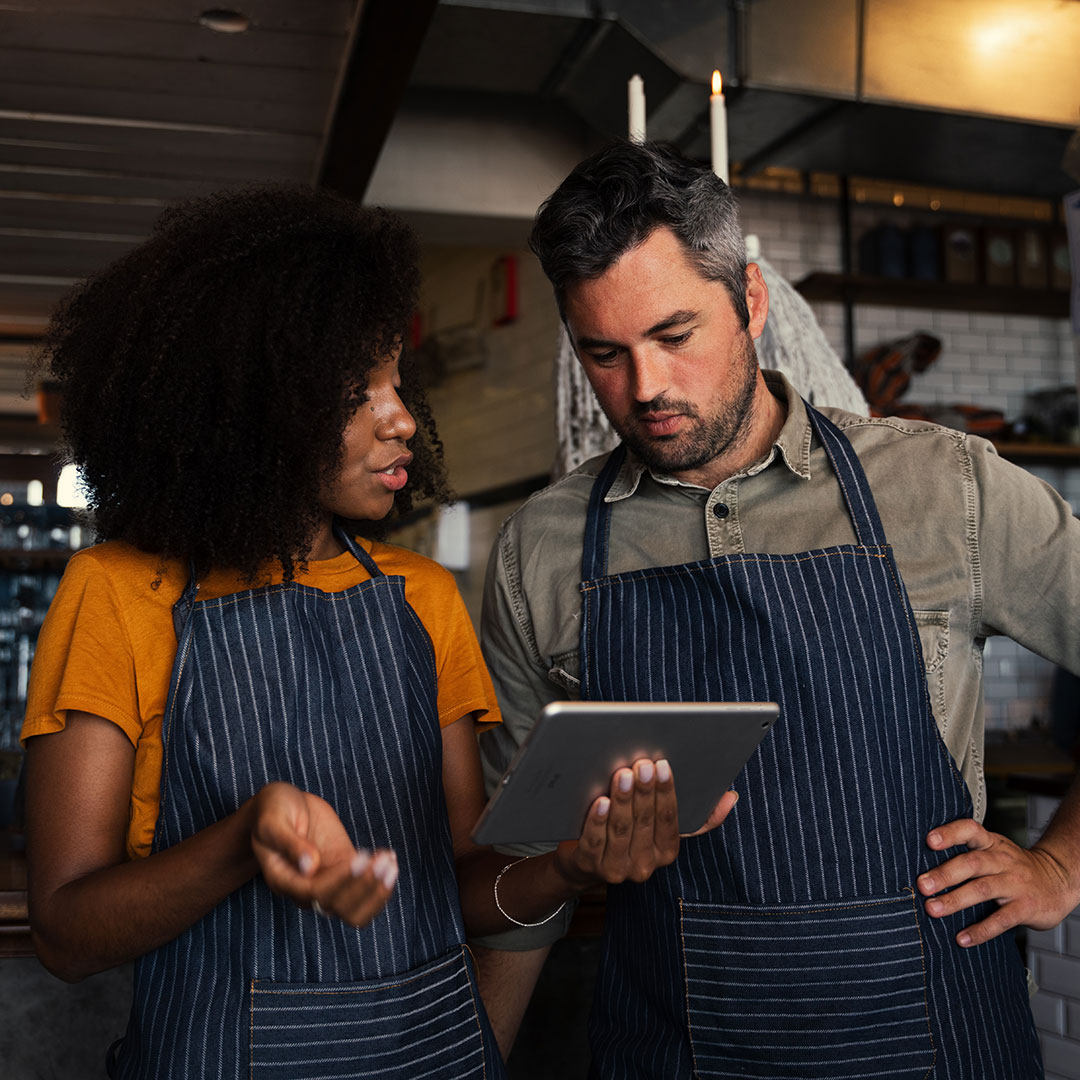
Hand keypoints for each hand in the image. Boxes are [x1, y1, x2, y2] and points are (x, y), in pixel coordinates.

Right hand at [250, 781, 397, 926]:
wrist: (282, 805)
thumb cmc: (272, 811)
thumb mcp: (273, 822)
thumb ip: (289, 844)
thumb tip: (309, 866)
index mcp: (284, 881)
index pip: (316, 893)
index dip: (341, 880)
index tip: (360, 855)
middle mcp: (306, 889)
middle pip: (339, 908)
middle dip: (365, 887)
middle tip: (383, 860)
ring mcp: (327, 881)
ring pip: (354, 909)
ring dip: (376, 891)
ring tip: (390, 862)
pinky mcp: (343, 869)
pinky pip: (363, 889)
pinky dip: (380, 880)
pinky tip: (390, 856)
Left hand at [553, 758, 737, 888]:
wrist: (584, 861)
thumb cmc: (629, 834)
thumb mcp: (663, 827)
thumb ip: (698, 816)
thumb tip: (730, 797)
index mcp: (665, 852)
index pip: (670, 821)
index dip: (667, 793)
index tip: (663, 766)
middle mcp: (644, 865)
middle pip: (645, 823)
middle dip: (645, 791)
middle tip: (642, 764)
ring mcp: (616, 868)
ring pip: (622, 831)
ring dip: (623, 800)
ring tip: (622, 774)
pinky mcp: (589, 866)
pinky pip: (595, 843)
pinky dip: (598, 821)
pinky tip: (600, 801)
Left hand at [916, 818, 1078, 946]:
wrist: (1058, 881)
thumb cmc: (1013, 867)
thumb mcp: (993, 851)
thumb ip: (966, 855)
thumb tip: (921, 868)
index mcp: (991, 843)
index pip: (970, 830)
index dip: (950, 833)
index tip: (929, 841)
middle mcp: (1002, 859)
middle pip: (971, 862)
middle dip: (944, 874)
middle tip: (921, 885)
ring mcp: (1015, 883)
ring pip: (983, 889)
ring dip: (955, 900)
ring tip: (932, 909)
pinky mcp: (1026, 907)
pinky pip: (1001, 920)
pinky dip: (981, 930)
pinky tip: (962, 938)